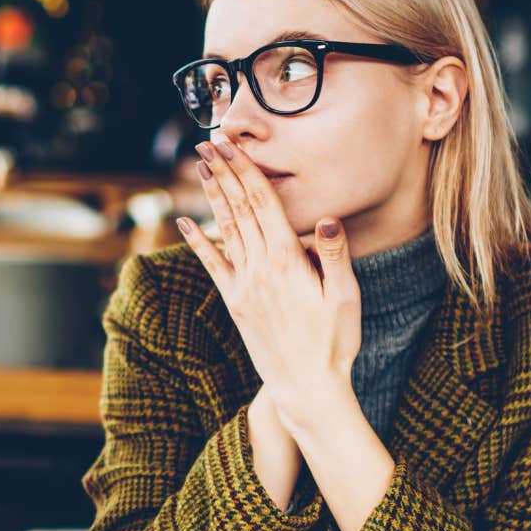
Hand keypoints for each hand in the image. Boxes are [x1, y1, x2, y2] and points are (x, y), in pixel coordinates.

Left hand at [177, 132, 362, 437]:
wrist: (306, 387)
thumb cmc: (334, 343)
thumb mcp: (345, 297)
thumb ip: (335, 256)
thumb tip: (325, 219)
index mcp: (287, 262)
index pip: (262, 204)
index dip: (245, 170)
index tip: (231, 145)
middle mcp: (259, 269)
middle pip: (238, 210)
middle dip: (223, 173)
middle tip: (208, 143)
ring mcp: (243, 286)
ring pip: (224, 230)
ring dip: (212, 196)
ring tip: (200, 168)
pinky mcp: (235, 303)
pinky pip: (212, 266)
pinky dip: (198, 242)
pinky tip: (184, 223)